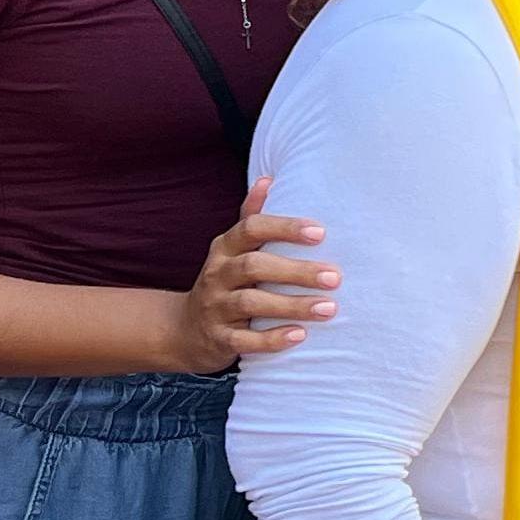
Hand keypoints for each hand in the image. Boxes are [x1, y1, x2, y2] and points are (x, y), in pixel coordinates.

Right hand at [176, 175, 336, 371]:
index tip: (320, 232)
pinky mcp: (218, 339)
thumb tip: (269, 178)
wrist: (184, 331)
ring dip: (292, 306)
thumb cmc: (225, 283)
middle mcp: (217, 274)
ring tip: (329, 308)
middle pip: (254, 266)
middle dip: (296, 271)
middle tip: (335, 277)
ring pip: (250, 303)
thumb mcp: (233, 250)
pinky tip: (300, 336)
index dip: (283, 228)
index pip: (250, 229)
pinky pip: (244, 341)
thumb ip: (251, 218)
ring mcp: (215, 308)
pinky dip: (271, 339)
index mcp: (225, 249)